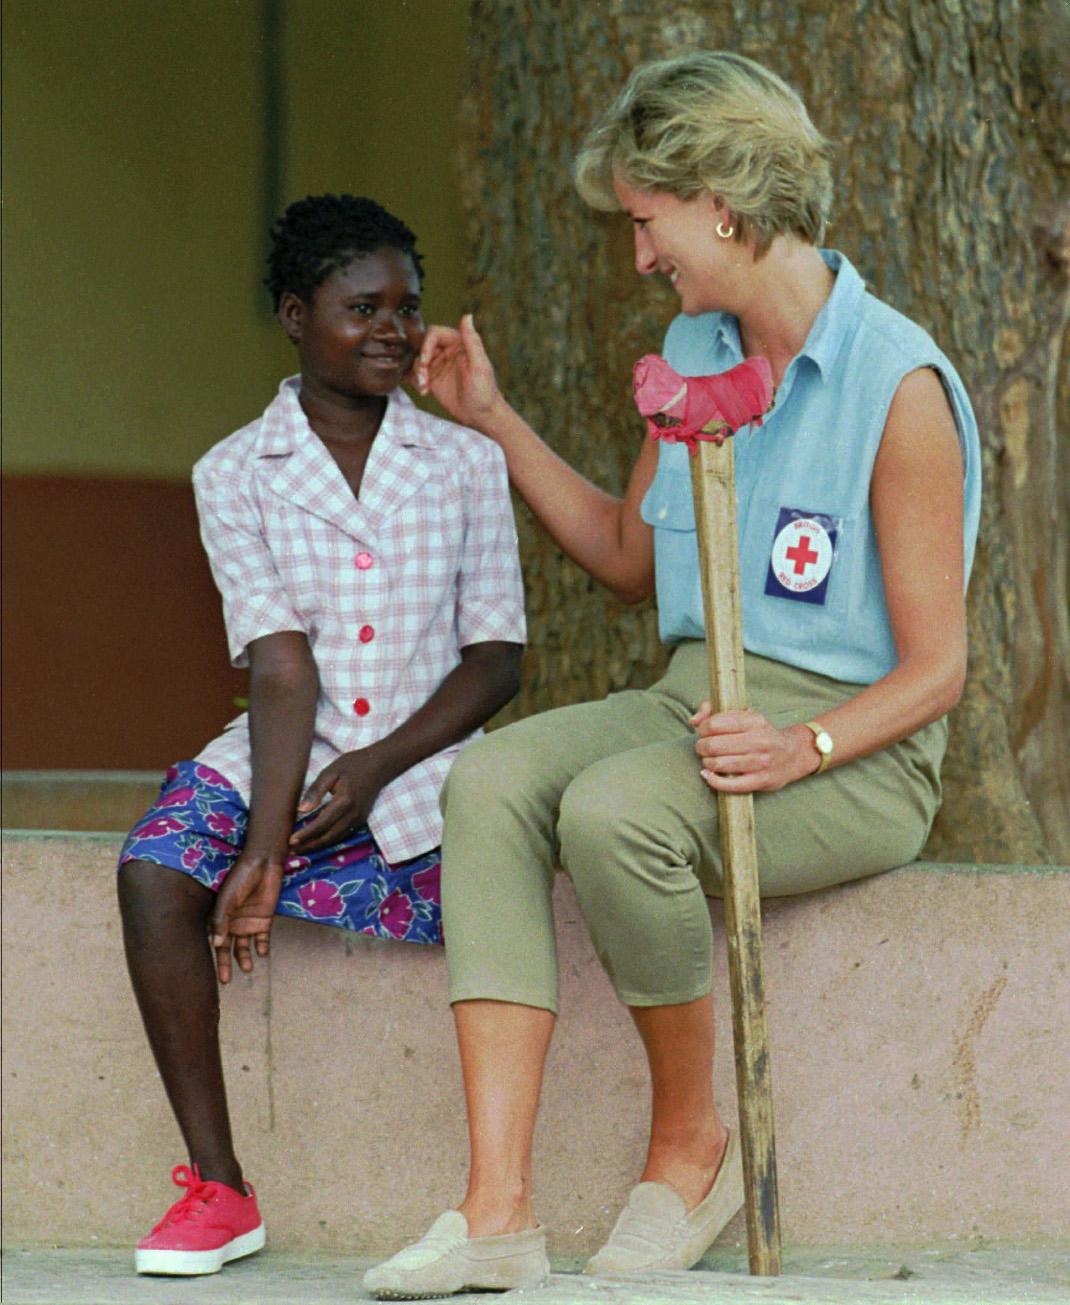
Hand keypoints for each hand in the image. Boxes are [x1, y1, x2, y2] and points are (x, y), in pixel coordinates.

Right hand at [209, 856, 283, 983]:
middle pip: (228, 949)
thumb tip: (217, 945)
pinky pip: (263, 939)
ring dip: (245, 958)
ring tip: (247, 969)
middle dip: (226, 965)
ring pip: (245, 947)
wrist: (263, 864)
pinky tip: (262, 953)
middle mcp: (233, 923)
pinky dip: (262, 947)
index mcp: (220, 918)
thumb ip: (221, 920)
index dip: (213, 957)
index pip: (215, 942)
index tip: (209, 972)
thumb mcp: (227, 899)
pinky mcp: (265, 920)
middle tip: (225, 981)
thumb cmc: (240, 878)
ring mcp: (249, 922)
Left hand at [288, 749, 389, 853]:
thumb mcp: (330, 772)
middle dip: (309, 846)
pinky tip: (317, 842)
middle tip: (291, 851)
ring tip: (300, 849)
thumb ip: (316, 791)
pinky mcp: (361, 820)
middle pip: (328, 837)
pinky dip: (328, 841)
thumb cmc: (352, 765)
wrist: (379, 765)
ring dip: (318, 846)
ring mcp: (359, 819)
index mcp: (344, 801)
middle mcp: (353, 814)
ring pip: (336, 839)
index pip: (321, 824)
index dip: (306, 835)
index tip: (290, 841)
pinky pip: (343, 835)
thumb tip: (301, 810)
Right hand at [413, 314, 503, 429]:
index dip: (426, 345)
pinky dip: (415, 382)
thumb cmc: (484, 391)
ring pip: (416, 361)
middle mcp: (446, 351)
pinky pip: (416, 375)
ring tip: (424, 388)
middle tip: (423, 378)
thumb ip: (472, 341)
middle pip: (422, 346)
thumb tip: (468, 315)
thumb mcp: (479, 366)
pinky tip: (424, 392)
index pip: (435, 333)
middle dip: (419, 361)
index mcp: (459, 343)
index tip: (425, 362)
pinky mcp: (432, 380)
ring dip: (417, 374)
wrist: (481, 416)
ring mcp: (438, 366)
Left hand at [690, 703, 817, 792]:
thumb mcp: (744, 715)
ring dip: (707, 763)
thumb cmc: (761, 734)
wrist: (793, 754)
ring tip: (709, 761)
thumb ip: (714, 710)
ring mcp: (760, 762)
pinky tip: (709, 775)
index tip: (704, 732)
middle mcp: (758, 740)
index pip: (714, 724)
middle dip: (701, 747)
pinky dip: (714, 780)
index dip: (702, 729)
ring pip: (719, 764)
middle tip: (703, 748)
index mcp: (753, 721)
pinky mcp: (761, 780)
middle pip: (713, 745)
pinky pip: (730, 784)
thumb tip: (693, 721)